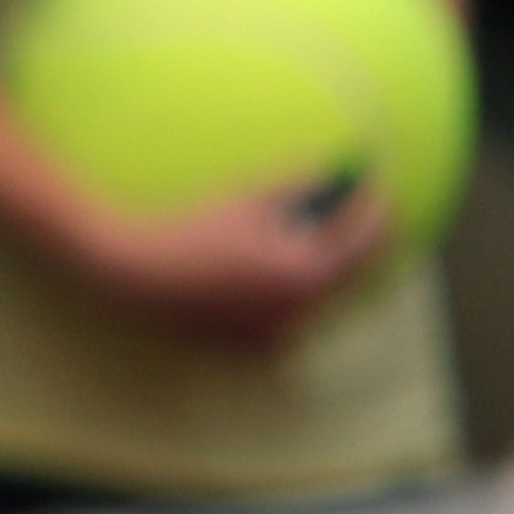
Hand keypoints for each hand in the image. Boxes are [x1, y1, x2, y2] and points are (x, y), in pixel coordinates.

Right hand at [68, 183, 388, 352]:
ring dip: (325, 269)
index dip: (378, 208)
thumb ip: (302, 183)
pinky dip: (291, 295)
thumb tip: (339, 167)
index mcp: (308, 276)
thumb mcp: (249, 200)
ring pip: (322, 299)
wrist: (134, 277)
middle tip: (357, 210)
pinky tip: (273, 274)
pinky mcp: (251, 347)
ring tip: (314, 238)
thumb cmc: (190, 232)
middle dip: (358, 240)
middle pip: (352, 273)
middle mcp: (302, 313)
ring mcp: (278, 335)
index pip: (368, 240)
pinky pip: (289, 319)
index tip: (378, 185)